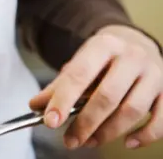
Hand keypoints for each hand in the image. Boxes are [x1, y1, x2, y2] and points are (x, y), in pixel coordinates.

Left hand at [29, 25, 162, 149]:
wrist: (136, 43)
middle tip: (70, 139)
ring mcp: (153, 74)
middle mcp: (132, 57)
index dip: (62, 99)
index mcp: (104, 45)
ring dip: (108, 132)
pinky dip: (144, 136)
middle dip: (86, 123)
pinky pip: (160, 120)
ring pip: (133, 110)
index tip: (50, 121)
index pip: (79, 74)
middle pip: (107, 96)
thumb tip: (36, 106)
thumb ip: (59, 84)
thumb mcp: (80, 63)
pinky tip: (127, 142)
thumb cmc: (104, 58)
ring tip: (89, 141)